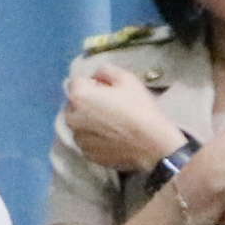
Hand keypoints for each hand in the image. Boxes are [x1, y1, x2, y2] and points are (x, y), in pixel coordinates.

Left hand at [65, 61, 189, 173]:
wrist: (153, 146)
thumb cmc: (140, 110)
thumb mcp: (127, 79)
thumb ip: (105, 70)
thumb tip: (97, 76)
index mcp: (78, 96)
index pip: (79, 82)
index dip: (96, 84)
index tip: (111, 91)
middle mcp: (71, 118)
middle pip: (77, 103)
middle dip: (90, 102)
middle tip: (113, 107)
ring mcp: (78, 138)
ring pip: (81, 123)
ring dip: (91, 121)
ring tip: (115, 124)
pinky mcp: (87, 153)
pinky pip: (88, 140)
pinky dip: (97, 138)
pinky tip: (114, 137)